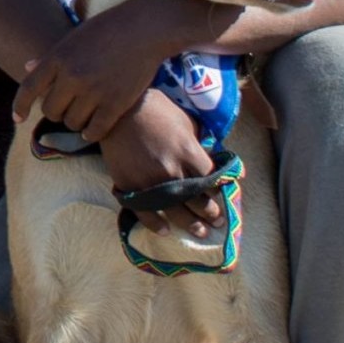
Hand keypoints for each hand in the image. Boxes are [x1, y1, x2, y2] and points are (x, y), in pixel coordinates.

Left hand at [12, 0, 179, 142]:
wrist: (146, 27)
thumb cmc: (109, 28)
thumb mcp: (75, 37)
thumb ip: (52, 56)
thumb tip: (27, 69)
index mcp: (58, 57)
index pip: (28, 88)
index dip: (19, 106)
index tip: (18, 119)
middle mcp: (72, 76)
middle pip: (50, 111)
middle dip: (57, 112)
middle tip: (69, 106)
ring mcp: (94, 91)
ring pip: (72, 123)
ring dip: (76, 122)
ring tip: (86, 113)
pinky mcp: (115, 103)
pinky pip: (95, 131)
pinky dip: (92, 133)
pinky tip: (94, 129)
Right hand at [99, 93, 224, 236]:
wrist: (119, 111)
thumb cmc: (157, 110)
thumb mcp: (186, 120)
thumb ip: (200, 143)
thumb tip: (214, 160)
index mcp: (188, 151)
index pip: (211, 178)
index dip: (220, 189)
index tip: (224, 196)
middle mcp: (172, 169)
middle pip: (197, 198)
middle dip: (210, 212)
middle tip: (218, 221)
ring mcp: (149, 180)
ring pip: (175, 210)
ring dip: (190, 224)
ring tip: (201, 232)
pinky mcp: (130, 186)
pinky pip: (144, 211)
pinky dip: (155, 224)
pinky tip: (165, 231)